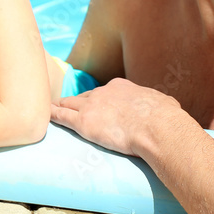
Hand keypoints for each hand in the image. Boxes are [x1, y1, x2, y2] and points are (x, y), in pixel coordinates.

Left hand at [50, 77, 180, 155]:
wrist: (157, 126)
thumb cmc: (166, 118)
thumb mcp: (164, 104)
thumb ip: (159, 104)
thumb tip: (168, 108)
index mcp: (121, 87)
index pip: (105, 93)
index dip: (100, 100)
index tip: (99, 107)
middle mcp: (103, 93)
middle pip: (84, 97)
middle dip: (78, 103)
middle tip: (72, 109)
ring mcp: (91, 106)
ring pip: (69, 104)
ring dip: (62, 108)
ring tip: (53, 111)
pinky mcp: (84, 123)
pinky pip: (62, 116)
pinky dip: (53, 115)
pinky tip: (45, 116)